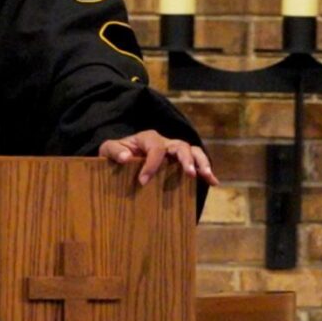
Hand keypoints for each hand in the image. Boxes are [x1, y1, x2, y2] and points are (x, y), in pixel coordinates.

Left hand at [101, 131, 217, 187]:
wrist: (121, 155)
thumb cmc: (116, 153)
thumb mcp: (107, 149)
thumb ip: (113, 150)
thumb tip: (125, 157)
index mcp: (148, 138)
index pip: (155, 148)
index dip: (151, 164)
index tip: (143, 181)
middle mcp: (165, 142)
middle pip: (180, 146)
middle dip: (186, 159)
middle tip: (189, 174)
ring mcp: (174, 151)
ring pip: (193, 151)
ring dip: (201, 162)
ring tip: (205, 175)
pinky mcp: (180, 162)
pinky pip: (196, 162)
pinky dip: (206, 170)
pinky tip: (214, 182)